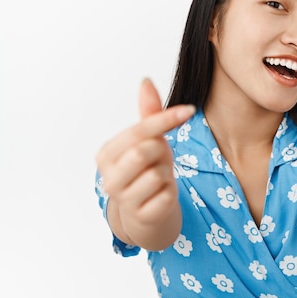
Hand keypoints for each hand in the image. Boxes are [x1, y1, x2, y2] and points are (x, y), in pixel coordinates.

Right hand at [96, 79, 194, 240]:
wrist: (147, 213)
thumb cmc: (147, 170)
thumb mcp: (149, 141)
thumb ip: (149, 115)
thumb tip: (145, 81)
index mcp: (107, 155)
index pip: (140, 131)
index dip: (166, 118)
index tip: (189, 110)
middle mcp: (108, 178)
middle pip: (146, 150)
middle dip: (161, 152)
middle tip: (159, 159)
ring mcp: (123, 200)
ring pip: (157, 174)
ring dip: (166, 174)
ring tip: (159, 179)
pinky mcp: (142, 216)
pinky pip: (167, 195)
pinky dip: (171, 193)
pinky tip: (161, 196)